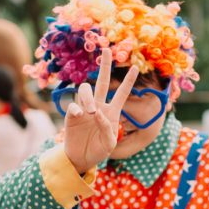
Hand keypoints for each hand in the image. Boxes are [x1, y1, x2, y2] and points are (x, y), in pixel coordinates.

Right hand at [63, 48, 138, 173]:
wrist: (81, 159)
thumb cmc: (98, 150)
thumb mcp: (109, 143)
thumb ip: (107, 128)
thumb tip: (95, 112)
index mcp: (112, 112)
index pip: (122, 93)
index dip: (129, 81)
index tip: (136, 67)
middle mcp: (98, 106)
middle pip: (102, 82)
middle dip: (104, 66)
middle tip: (106, 50)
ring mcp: (84, 109)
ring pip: (85, 90)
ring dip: (88, 98)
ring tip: (90, 111)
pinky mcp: (72, 115)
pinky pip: (73, 105)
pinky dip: (77, 108)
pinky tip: (81, 115)